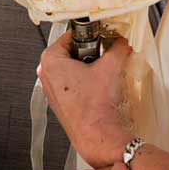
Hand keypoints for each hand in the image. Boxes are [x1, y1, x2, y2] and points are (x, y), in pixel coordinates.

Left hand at [38, 30, 132, 166]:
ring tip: (103, 71)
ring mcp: (51, 90)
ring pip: (73, 67)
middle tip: (105, 54)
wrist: (97, 134)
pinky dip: (86, 80)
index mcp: (50, 60)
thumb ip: (119, 47)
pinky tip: (99, 86)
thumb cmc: (94, 106)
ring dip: (89, 66)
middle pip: (72, 51)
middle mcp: (46, 74)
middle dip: (91, 51)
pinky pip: (73, 83)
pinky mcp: (60, 102)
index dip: (91, 34)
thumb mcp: (111, 66)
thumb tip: (123, 41)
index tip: (103, 35)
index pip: (72, 35)